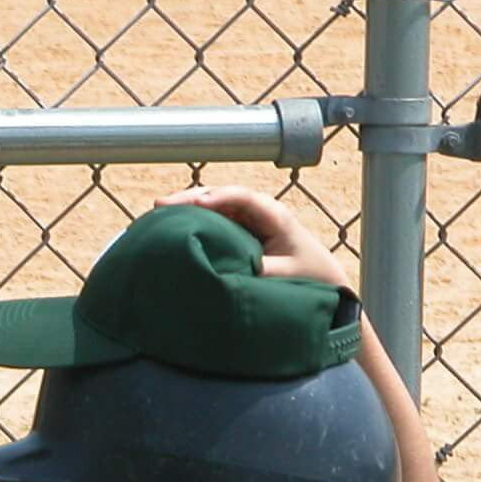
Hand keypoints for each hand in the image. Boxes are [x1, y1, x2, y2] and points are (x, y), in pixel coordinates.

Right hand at [159, 185, 351, 290]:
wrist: (323, 285)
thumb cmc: (308, 281)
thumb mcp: (282, 280)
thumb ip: (254, 273)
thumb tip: (219, 272)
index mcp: (275, 217)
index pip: (242, 199)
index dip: (217, 199)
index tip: (194, 205)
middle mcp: (259, 213)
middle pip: (221, 196)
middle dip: (190, 199)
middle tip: (159, 206)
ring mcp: (247, 222)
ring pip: (213, 208)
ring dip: (187, 209)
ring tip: (157, 215)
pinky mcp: (239, 235)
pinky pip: (212, 223)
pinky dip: (191, 223)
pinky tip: (169, 229)